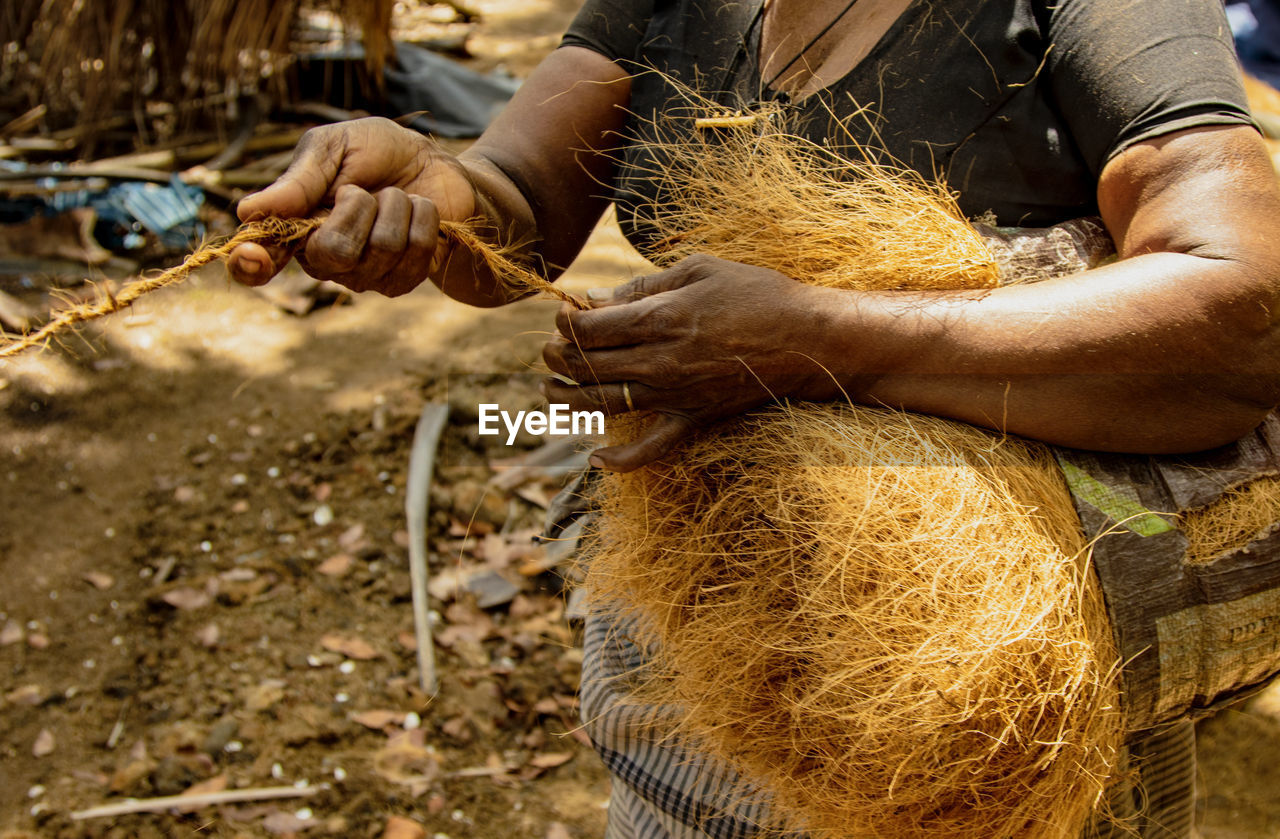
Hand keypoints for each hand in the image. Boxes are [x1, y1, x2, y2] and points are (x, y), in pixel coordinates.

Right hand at [228, 117, 475, 296]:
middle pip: (333, 253)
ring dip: (396, 205)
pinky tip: (416, 211)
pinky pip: (416, 251)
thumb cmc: (375, 153)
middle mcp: (323, 260)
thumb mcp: (334, 147)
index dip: (249, 265)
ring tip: (394, 195)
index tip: (253, 255)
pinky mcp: (402, 280)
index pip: (257, 263)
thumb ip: (298, 179)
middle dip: (358, 207)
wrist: (434, 163)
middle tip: (363, 190)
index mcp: (293, 226)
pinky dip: (422, 217)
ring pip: (383, 248)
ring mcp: (363, 276)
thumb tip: (247, 211)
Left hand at [542, 254, 845, 470]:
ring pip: (604, 404)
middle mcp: (660, 362)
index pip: (588, 328)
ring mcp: (676, 396)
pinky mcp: (694, 419)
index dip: (565, 322)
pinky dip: (621, 461)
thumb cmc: (758, 294)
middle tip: (549, 349)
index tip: (564, 314)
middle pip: (587, 365)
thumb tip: (598, 299)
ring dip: (567, 399)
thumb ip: (644, 284)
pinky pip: (652, 449)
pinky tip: (596, 460)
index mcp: (660, 318)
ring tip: (548, 390)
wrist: (810, 339)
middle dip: (558, 356)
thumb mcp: (699, 269)